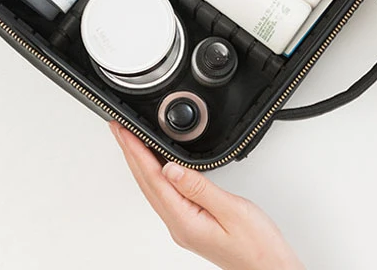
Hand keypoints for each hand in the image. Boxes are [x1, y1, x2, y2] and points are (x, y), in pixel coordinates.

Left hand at [109, 122, 303, 269]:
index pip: (153, 179)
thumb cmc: (258, 247)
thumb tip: (170, 168)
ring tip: (130, 142)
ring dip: (140, 163)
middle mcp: (179, 226)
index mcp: (184, 221)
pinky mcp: (192, 224)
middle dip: (130, 153)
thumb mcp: (232, 210)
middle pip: (147, 183)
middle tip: (118, 129)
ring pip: (154, 188)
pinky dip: (155, 174)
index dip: (136, 152)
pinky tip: (156, 166)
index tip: (124, 132)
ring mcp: (184, 226)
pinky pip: (166, 194)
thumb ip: (200, 187)